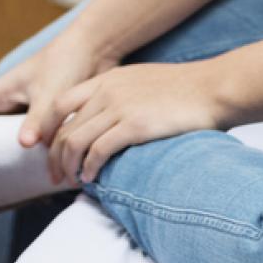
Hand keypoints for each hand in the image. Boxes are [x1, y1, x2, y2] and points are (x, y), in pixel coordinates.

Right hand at [0, 27, 117, 176]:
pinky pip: (32, 134)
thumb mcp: (49, 94)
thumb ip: (37, 120)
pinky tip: (38, 167)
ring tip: (4, 180)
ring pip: (9, 133)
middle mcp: (11, 99)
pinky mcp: (48, 111)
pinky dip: (31, 149)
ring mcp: (29, 105)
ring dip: (7, 152)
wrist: (94, 47)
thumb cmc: (66, 63)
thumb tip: (23, 145)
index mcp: (1, 92)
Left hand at [47, 61, 227, 184]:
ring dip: (69, 166)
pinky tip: (91, 179)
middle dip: (54, 156)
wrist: (213, 87)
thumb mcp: (143, 82)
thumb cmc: (186, 90)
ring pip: (75, 141)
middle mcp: (107, 91)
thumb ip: (122, 96)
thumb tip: (111, 122)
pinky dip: (90, 168)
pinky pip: (98, 151)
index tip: (49, 150)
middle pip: (64, 127)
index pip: (61, 104)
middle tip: (56, 176)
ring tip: (72, 182)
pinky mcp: (134, 125)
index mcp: (107, 80)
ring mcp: (119, 107)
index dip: (49, 130)